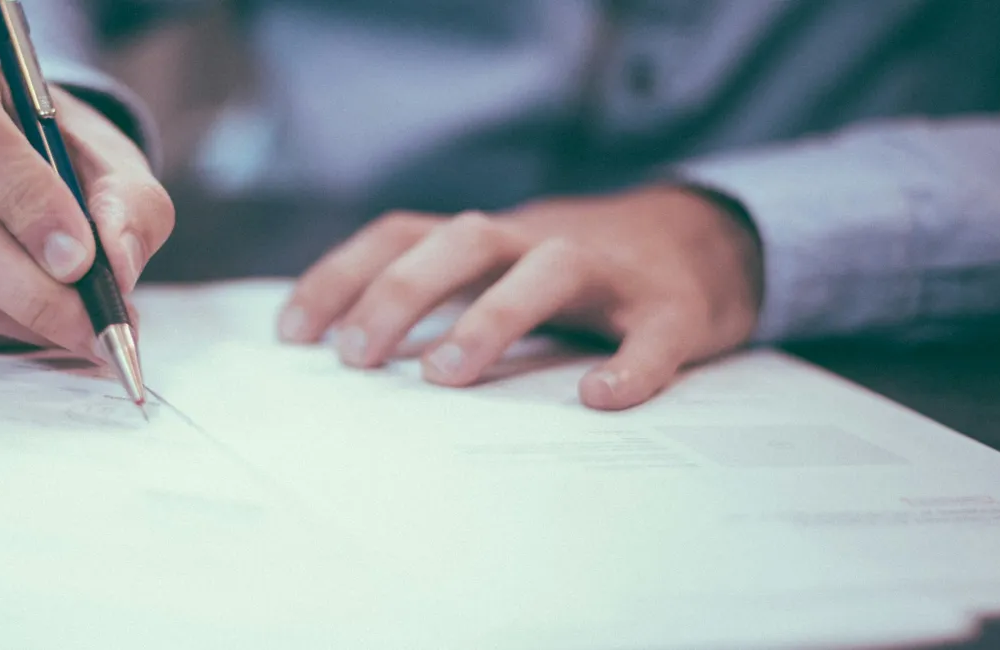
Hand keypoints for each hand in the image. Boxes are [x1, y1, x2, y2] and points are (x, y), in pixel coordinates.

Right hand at [0, 44, 172, 352]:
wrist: (9, 172)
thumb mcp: (112, 163)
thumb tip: (117, 264)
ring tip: (79, 328)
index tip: (80, 260)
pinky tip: (28, 322)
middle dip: (33, 290)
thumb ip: (129, 206)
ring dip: (19, 319)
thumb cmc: (59, 158)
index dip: (28, 204)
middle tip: (95, 325)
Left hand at [277, 186, 763, 409]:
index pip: (402, 235)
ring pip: (549, 269)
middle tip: (356, 358)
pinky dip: (630, 365)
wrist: (707, 242)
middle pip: (463, 240)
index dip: (343, 275)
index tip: (292, 334)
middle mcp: (540, 240)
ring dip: (492, 315)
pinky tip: (600, 398)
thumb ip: (439, 300)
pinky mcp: (674, 308)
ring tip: (445, 376)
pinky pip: (653, 334)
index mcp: (490, 239)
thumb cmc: (577, 276)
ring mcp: (610, 270)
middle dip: (401, 292)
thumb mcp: (500, 272)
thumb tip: (345, 359)